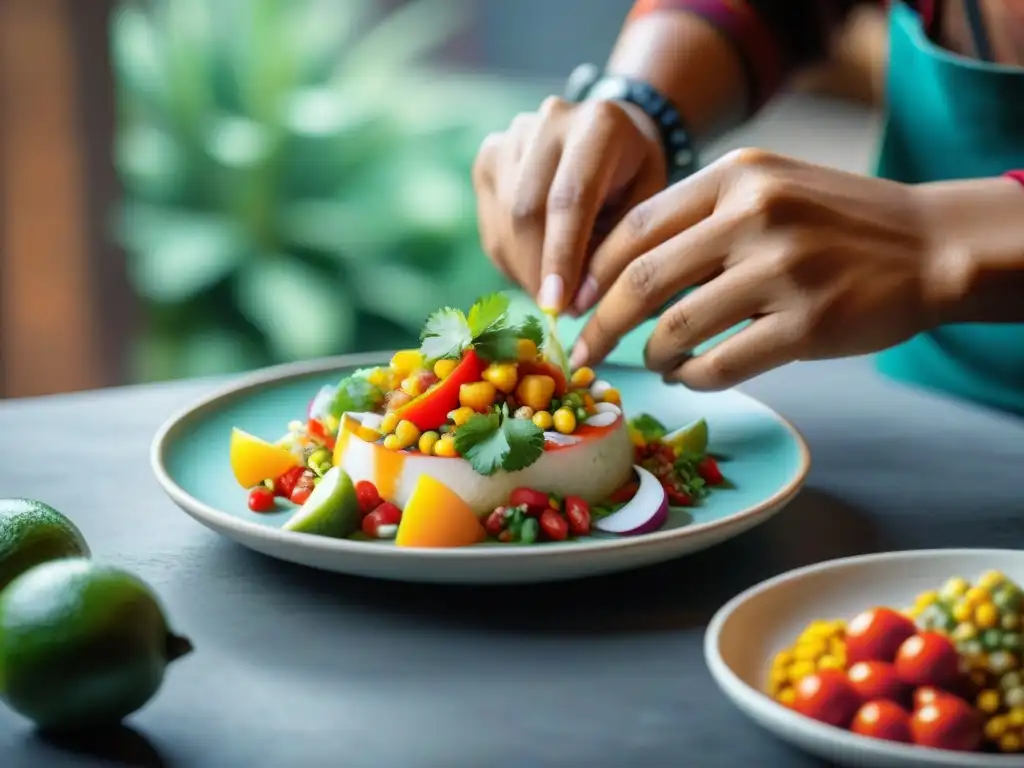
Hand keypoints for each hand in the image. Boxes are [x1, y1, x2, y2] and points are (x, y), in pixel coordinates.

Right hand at [472, 96, 667, 312]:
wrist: (612, 129)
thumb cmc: (636, 176)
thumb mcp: (648, 207)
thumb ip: (617, 249)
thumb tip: (576, 303)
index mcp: (599, 125)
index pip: (569, 199)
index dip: (559, 256)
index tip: (557, 306)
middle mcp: (549, 121)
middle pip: (526, 210)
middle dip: (537, 271)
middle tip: (555, 312)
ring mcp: (513, 136)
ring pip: (503, 220)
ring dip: (522, 269)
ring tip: (550, 291)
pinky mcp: (489, 156)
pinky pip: (490, 222)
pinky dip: (510, 257)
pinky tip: (533, 269)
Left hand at [570, 149, 961, 389]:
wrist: (930, 245)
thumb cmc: (835, 222)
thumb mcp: (768, 188)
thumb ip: (700, 216)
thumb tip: (615, 273)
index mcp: (736, 178)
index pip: (635, 227)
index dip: (593, 272)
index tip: (575, 303)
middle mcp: (756, 216)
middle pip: (643, 279)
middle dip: (601, 324)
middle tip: (584, 352)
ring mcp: (784, 271)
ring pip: (678, 328)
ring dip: (652, 354)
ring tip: (654, 361)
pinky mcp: (809, 325)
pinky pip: (721, 364)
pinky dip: (693, 377)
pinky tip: (692, 375)